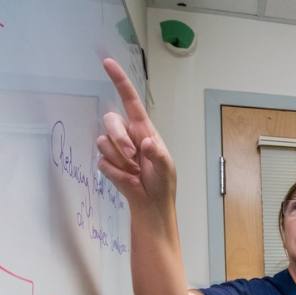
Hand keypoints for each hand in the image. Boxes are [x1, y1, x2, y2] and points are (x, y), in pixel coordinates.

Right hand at [96, 59, 176, 216]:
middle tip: (133, 157)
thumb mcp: (166, 168)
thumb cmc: (162, 183)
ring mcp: (114, 148)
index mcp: (144, 129)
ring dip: (121, 160)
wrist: (151, 204)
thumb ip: (158, 154)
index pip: (130, 100)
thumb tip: (147, 142)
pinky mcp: (106, 162)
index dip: (119, 81)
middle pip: (110, 120)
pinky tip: (129, 179)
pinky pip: (103, 161)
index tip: (108, 63)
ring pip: (104, 142)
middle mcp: (127, 134)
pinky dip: (117, 173)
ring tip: (136, 172)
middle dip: (119, 138)